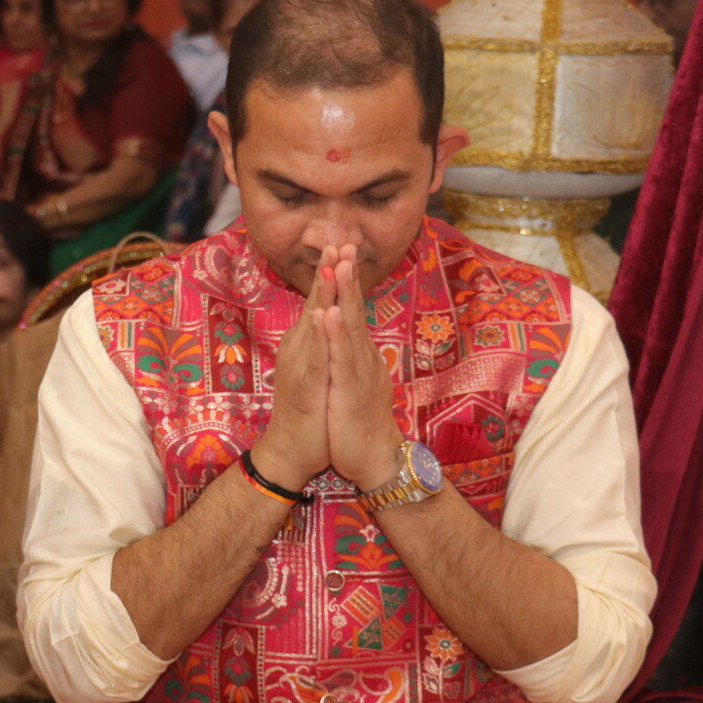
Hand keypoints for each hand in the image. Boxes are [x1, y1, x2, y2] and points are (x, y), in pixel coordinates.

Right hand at [250, 261, 335, 490]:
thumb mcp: (318, 368)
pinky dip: (319, 338)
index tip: (344, 244)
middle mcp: (299, 349)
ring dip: (322, 296)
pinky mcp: (305, 387)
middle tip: (336, 241)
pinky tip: (323, 318)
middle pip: (315, 304)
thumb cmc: (309, 410)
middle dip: (327, 272)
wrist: (292, 449)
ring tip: (331, 268)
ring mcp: (300, 366)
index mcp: (307, 343)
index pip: (321, 302)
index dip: (332, 274)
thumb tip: (330, 317)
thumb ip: (322, 341)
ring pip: (313, 326)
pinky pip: (314, 358)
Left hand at [317, 245, 405, 491]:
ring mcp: (358, 372)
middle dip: (348, 276)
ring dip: (344, 296)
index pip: (353, 312)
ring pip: (351, 327)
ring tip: (338, 266)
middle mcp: (363, 357)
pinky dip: (335, 336)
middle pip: (355, 310)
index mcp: (359, 355)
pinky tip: (328, 316)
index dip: (347, 283)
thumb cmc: (361, 423)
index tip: (341, 252)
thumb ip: (352, 359)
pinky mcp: (350, 390)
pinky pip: (341, 359)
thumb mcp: (354, 383)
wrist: (374, 459)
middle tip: (344, 243)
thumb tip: (349, 340)